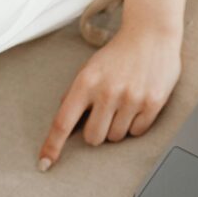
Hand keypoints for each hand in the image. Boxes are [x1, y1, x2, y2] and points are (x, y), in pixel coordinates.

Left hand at [38, 24, 181, 169]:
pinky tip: (137, 105)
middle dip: (97, 132)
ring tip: (124, 105)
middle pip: (93, 138)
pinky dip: (136, 124)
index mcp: (86, 82)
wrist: (151, 33)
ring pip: (116, 137)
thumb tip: (66, 122)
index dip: (52, 145)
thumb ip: (77, 94)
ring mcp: (131, 98)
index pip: (63, 122)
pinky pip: (138, 131)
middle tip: (104, 116)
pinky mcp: (152, 103)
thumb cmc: (119, 54)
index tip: (44, 163)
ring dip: (118, 127)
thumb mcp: (90, 68)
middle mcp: (107, 91)